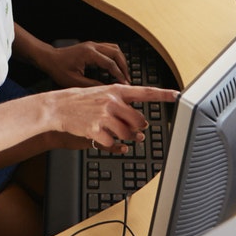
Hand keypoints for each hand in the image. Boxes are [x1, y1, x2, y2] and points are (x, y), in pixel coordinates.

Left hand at [41, 40, 128, 88]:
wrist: (49, 59)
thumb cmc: (58, 69)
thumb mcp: (74, 81)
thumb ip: (92, 85)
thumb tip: (107, 89)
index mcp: (89, 54)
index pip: (110, 63)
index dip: (119, 74)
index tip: (125, 84)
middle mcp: (92, 46)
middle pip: (116, 53)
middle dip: (124, 66)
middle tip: (127, 79)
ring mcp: (92, 45)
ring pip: (114, 48)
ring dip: (121, 60)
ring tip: (123, 73)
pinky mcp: (91, 47)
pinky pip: (108, 48)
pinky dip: (115, 57)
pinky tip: (115, 67)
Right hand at [46, 85, 173, 151]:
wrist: (58, 106)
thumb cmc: (80, 100)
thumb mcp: (102, 93)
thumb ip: (121, 104)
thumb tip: (139, 121)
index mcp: (115, 90)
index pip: (145, 92)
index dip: (163, 94)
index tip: (177, 95)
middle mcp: (111, 101)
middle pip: (138, 120)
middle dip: (137, 127)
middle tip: (131, 128)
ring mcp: (103, 116)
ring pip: (127, 134)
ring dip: (125, 137)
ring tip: (115, 132)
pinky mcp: (95, 130)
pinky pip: (112, 143)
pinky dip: (111, 144)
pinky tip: (104, 138)